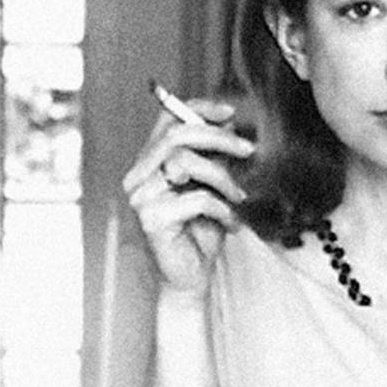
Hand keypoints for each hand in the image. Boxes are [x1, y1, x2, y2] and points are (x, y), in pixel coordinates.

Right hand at [123, 99, 254, 295]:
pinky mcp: (151, 220)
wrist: (192, 277)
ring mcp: (140, 198)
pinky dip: (221, 208)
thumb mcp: (213, 186)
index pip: (167, 121)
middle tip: (248, 150)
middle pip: (175, 136)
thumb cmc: (201, 231)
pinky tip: (231, 222)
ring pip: (185, 163)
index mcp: (150, 164)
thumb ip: (213, 156)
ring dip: (222, 178)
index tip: (230, 113)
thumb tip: (228, 123)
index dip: (198, 110)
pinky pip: (195, 198)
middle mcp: (138, 177)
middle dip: (218, 138)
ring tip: (238, 197)